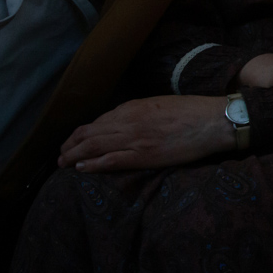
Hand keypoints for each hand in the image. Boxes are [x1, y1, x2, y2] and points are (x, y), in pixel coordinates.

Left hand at [58, 95, 230, 171]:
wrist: (211, 121)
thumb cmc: (191, 111)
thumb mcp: (160, 104)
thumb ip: (140, 111)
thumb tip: (125, 120)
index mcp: (133, 107)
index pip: (98, 121)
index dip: (82, 132)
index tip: (75, 140)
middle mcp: (128, 121)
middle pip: (89, 133)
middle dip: (70, 144)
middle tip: (61, 154)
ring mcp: (133, 139)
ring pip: (93, 146)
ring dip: (73, 155)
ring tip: (63, 163)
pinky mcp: (142, 156)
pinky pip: (110, 160)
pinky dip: (92, 165)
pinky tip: (80, 168)